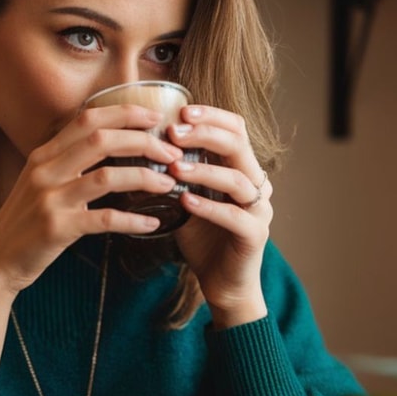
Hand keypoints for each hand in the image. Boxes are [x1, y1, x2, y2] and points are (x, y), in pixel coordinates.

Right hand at [0, 105, 184, 293]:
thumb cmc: (25, 222)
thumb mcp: (40, 182)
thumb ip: (67, 162)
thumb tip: (109, 144)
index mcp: (43, 155)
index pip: (87, 119)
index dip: (124, 112)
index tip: (153, 116)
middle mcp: (45, 170)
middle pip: (101, 140)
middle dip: (143, 141)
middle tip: (171, 151)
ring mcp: (49, 199)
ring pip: (107, 176)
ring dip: (144, 177)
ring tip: (168, 182)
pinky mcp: (57, 228)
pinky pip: (104, 219)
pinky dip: (132, 220)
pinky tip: (152, 223)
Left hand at [167, 105, 271, 326]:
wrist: (222, 284)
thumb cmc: (203, 238)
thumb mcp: (184, 198)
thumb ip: (173, 173)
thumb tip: (137, 146)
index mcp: (241, 168)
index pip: (235, 128)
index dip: (210, 115)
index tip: (180, 111)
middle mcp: (256, 184)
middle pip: (239, 144)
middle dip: (206, 133)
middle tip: (174, 131)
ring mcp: (260, 210)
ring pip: (239, 180)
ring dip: (205, 170)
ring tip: (175, 167)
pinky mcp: (256, 236)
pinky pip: (236, 217)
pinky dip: (210, 207)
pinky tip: (186, 201)